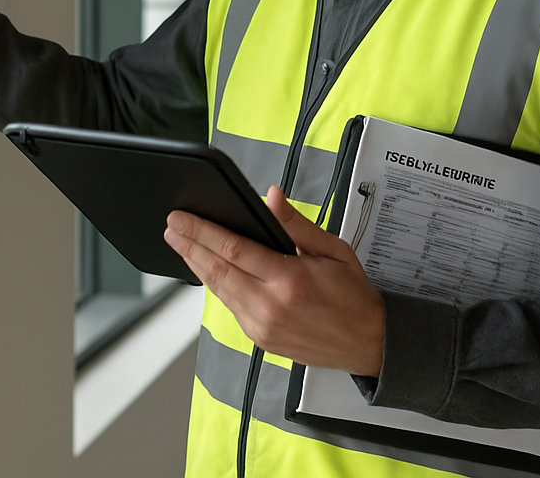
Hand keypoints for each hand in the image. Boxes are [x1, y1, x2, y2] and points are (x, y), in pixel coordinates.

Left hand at [165, 186, 384, 375]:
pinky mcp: (260, 339)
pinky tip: (206, 269)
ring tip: (180, 243)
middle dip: (189, 246)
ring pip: (218, 290)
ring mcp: (263, 326)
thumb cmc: (354, 295)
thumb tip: (271, 197)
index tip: (181, 218)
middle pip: (217, 271)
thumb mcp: (333, 250)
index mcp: (290, 280)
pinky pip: (230, 306)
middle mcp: (271, 306)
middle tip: (170, 227)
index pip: (234, 249)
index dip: (202, 231)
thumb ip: (296, 224)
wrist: (369, 343)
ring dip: (196, 265)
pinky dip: (216, 285)